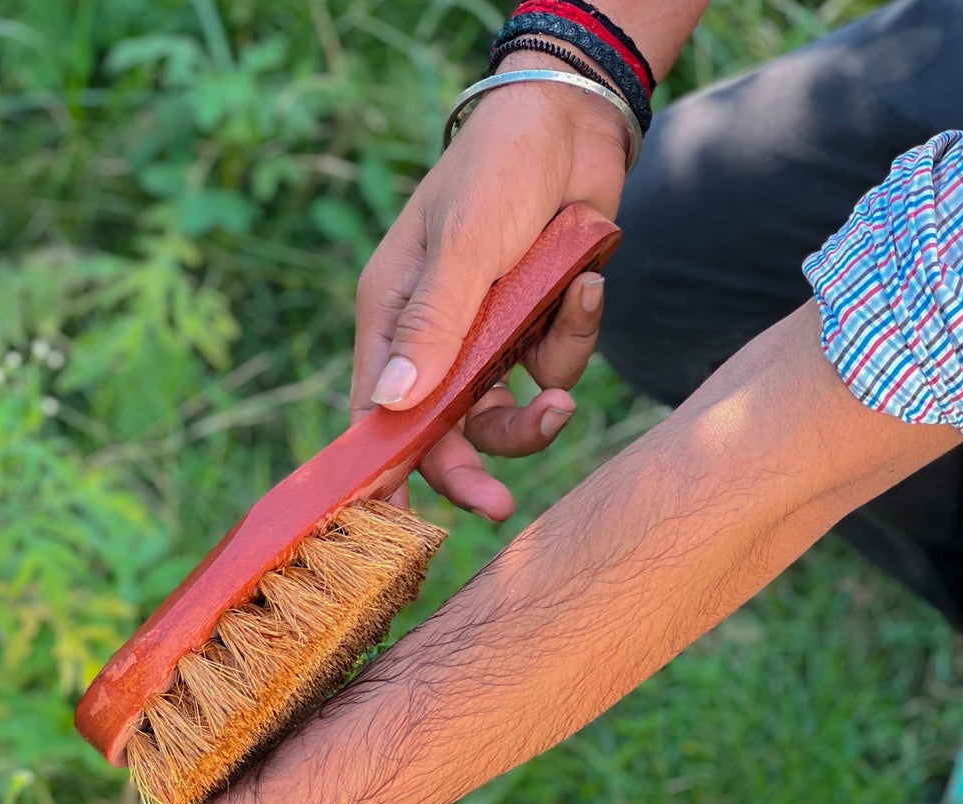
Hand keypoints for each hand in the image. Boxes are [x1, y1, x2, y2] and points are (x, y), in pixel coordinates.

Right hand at [352, 58, 629, 519]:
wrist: (577, 122)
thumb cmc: (498, 171)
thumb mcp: (461, 247)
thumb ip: (433, 327)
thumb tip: (391, 404)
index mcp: (392, 322)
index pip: (377, 416)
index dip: (385, 470)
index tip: (398, 522)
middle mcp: (434, 341)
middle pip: (444, 433)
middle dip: (474, 467)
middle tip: (500, 504)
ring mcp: (488, 339)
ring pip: (506, 414)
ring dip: (538, 409)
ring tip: (561, 398)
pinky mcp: (537, 329)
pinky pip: (555, 368)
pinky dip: (574, 336)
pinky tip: (586, 284)